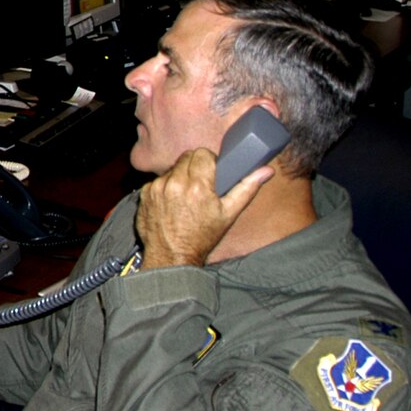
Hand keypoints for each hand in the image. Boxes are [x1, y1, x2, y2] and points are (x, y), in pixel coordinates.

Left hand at [136, 148, 272, 267]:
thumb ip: (246, 188)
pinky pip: (158, 180)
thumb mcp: (229, 214)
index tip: (211, 174)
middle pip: (186, 157)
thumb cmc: (202, 237)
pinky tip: (172, 202)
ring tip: (186, 196)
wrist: (172, 257)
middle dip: (195, 167)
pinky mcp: (145, 194)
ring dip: (180, 176)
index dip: (209, 162)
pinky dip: (165, 187)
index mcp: (197, 186)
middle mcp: (175, 183)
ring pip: (172, 168)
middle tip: (201, 184)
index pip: (202, 153)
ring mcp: (157, 188)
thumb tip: (266, 170)